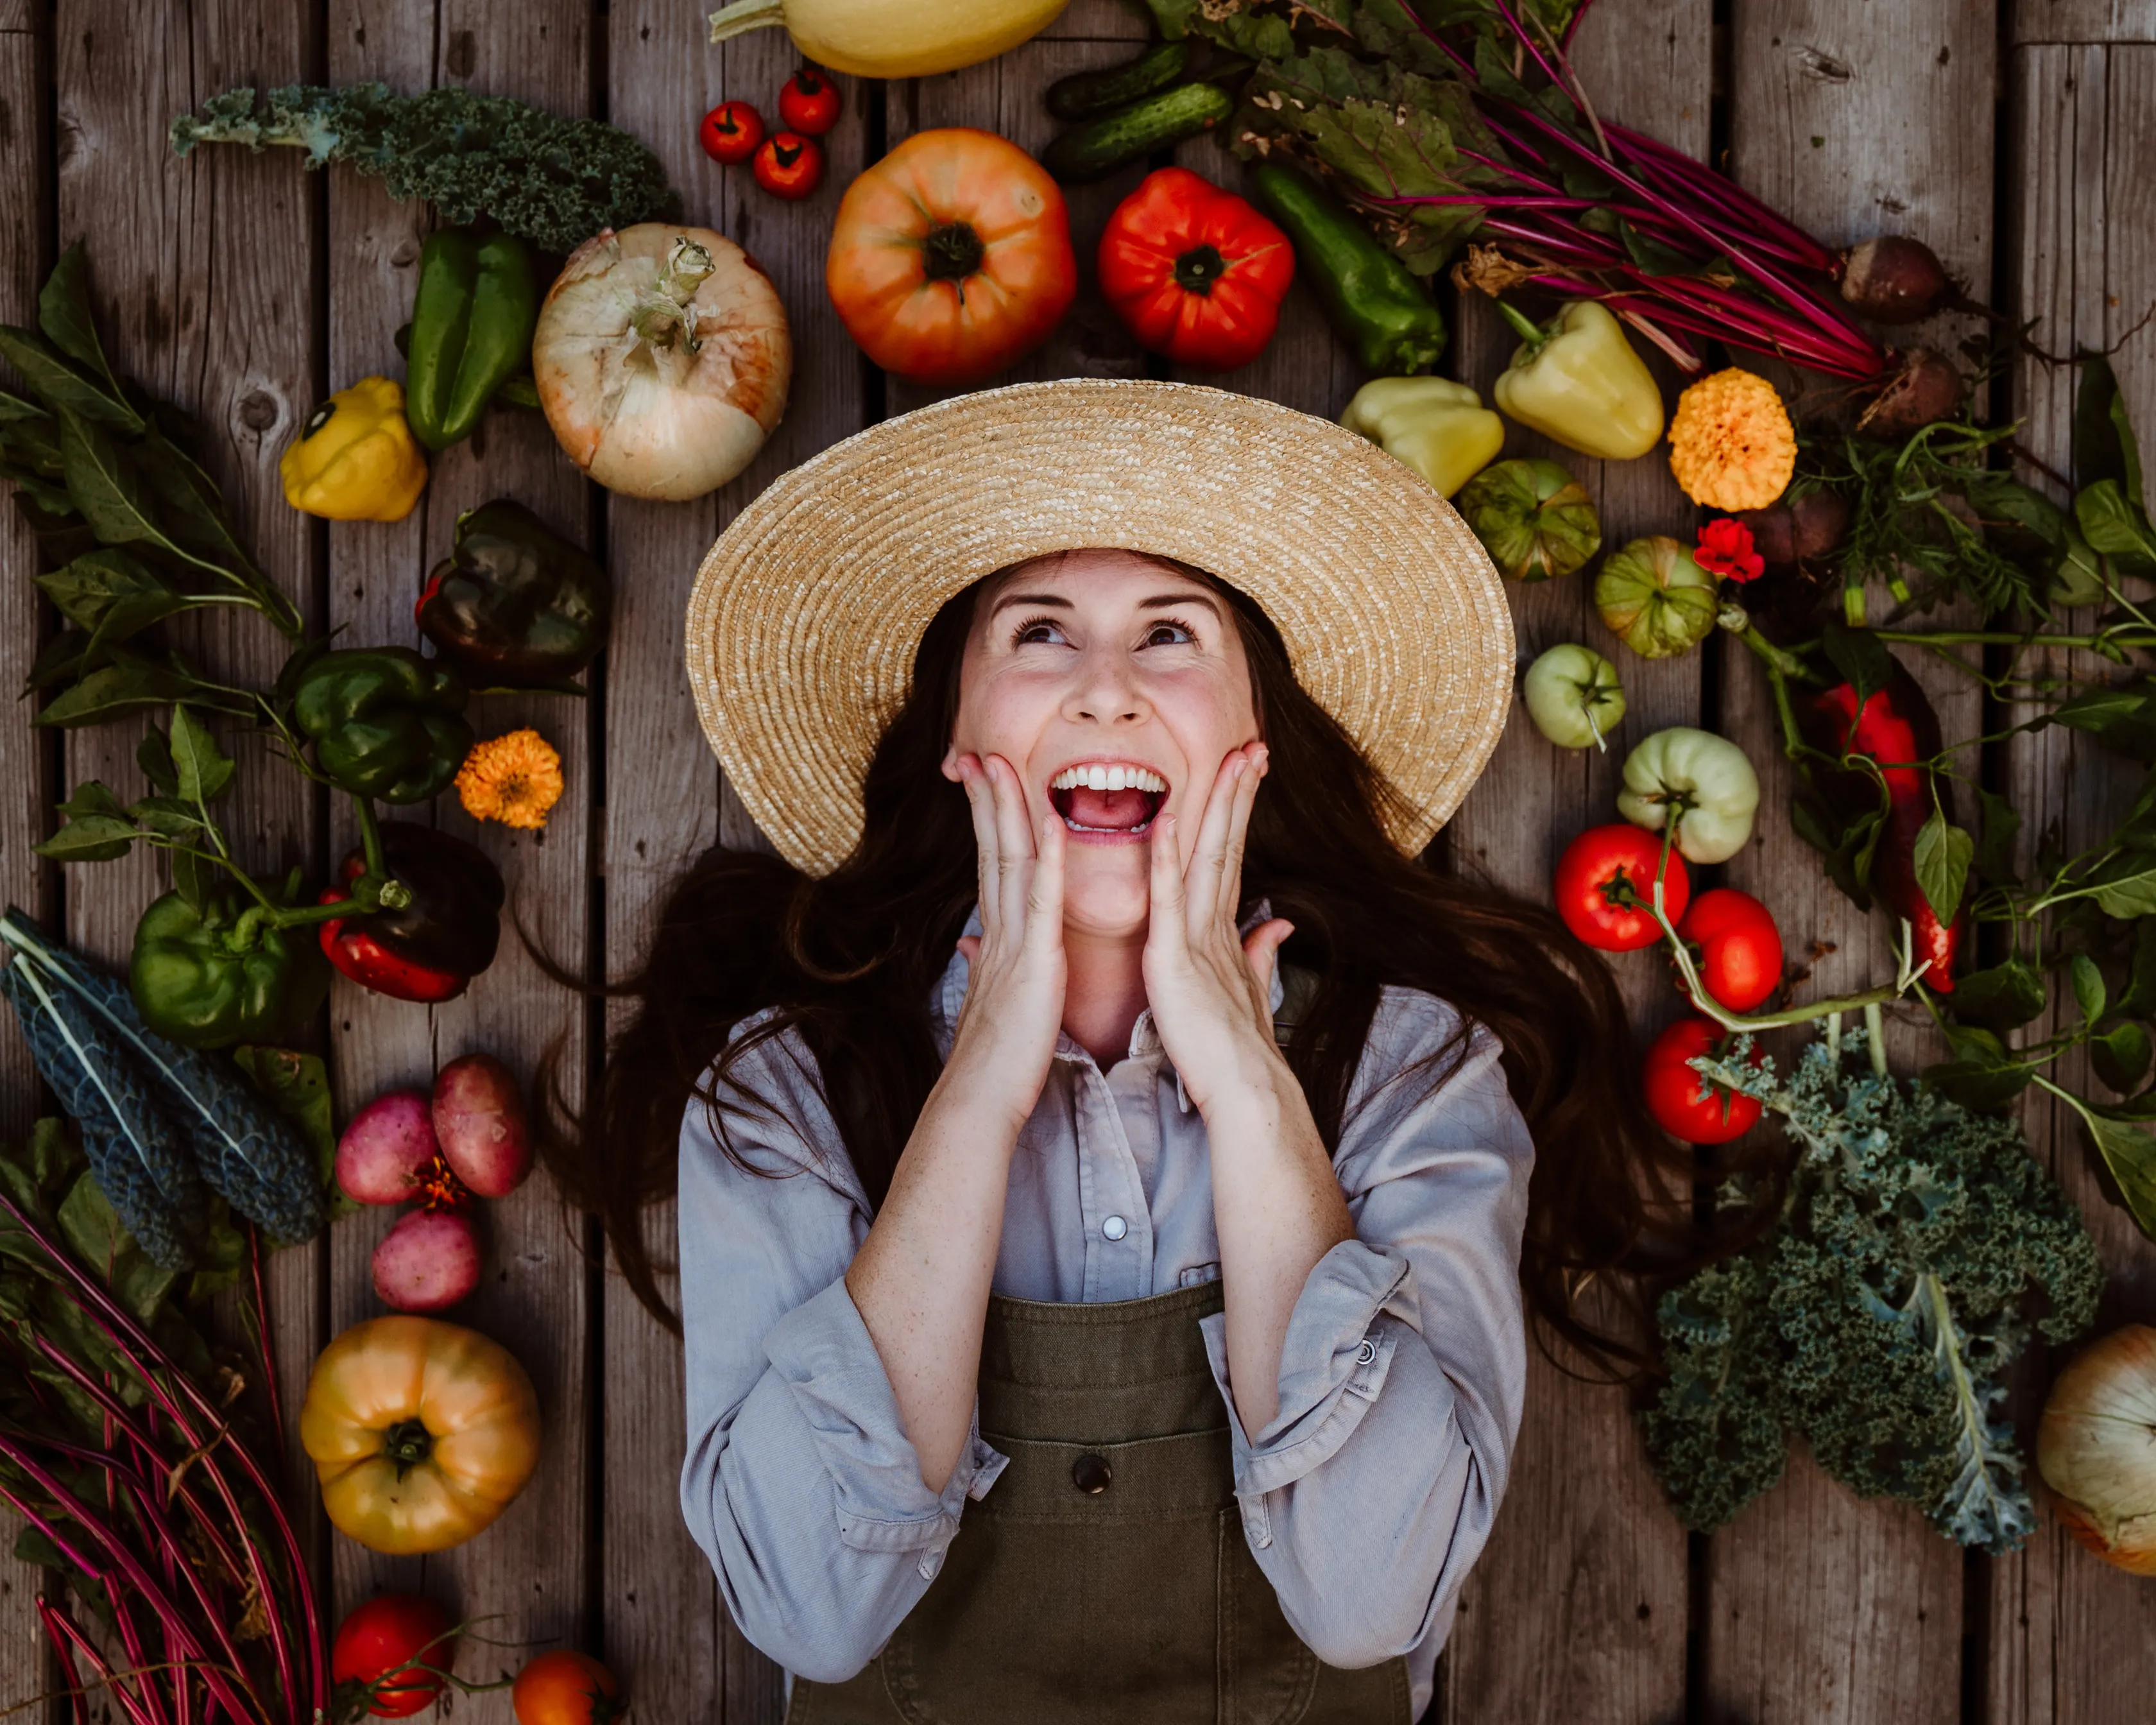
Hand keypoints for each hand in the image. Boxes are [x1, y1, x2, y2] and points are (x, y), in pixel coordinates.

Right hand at [945, 753, 1067, 1131]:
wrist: (983, 1098)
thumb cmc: (996, 1059)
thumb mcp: (989, 1001)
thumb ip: (982, 965)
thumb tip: (969, 945)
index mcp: (996, 941)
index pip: (990, 867)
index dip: (985, 822)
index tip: (979, 782)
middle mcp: (999, 932)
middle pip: (992, 850)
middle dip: (984, 799)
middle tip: (976, 752)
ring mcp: (1013, 942)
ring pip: (1009, 861)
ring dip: (1007, 809)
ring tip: (1001, 763)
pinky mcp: (1034, 960)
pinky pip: (1041, 899)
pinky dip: (1048, 857)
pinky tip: (1051, 820)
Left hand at [1142, 743, 1293, 1115]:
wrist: (1241, 1093)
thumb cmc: (1233, 1051)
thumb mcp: (1245, 992)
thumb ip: (1259, 954)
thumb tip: (1277, 926)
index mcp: (1221, 933)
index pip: (1230, 859)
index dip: (1239, 815)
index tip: (1248, 772)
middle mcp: (1214, 927)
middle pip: (1227, 846)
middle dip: (1240, 794)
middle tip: (1253, 745)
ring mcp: (1197, 939)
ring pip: (1208, 857)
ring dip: (1217, 807)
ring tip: (1231, 759)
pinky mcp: (1175, 959)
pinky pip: (1168, 899)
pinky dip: (1167, 857)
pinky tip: (1166, 817)